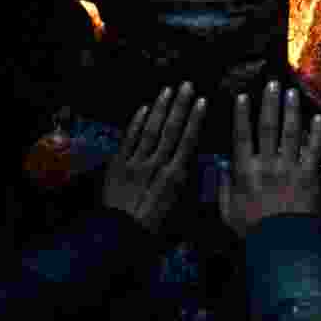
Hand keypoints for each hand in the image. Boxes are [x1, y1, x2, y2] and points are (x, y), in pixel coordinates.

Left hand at [105, 82, 205, 232]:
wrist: (120, 235)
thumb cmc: (156, 227)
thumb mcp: (181, 210)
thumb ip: (189, 186)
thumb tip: (198, 166)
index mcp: (175, 175)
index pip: (188, 141)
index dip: (195, 120)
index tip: (202, 101)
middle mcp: (156, 164)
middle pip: (170, 130)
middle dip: (179, 106)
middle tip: (186, 85)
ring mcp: (135, 162)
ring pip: (150, 130)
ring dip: (159, 109)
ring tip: (167, 90)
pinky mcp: (118, 165)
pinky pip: (128, 139)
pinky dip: (136, 123)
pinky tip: (143, 109)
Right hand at [221, 81, 320, 237]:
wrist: (282, 245)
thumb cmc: (252, 230)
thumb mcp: (228, 211)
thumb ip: (224, 187)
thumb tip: (220, 166)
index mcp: (245, 171)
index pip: (242, 136)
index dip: (242, 115)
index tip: (243, 95)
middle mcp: (267, 164)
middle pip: (267, 127)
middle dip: (269, 103)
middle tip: (272, 83)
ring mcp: (290, 168)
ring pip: (291, 133)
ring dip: (292, 110)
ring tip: (293, 92)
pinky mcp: (310, 175)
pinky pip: (314, 149)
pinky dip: (316, 132)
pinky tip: (318, 116)